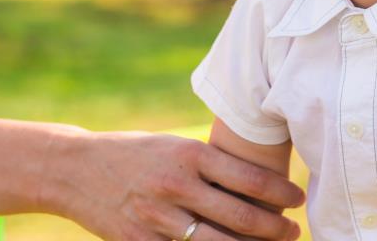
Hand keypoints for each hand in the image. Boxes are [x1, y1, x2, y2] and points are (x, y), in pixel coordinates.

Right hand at [42, 129, 303, 240]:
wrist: (76, 169)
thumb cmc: (138, 154)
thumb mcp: (175, 146)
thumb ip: (211, 163)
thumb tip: (260, 179)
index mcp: (190, 154)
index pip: (250, 178)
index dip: (282, 193)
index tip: (299, 199)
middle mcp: (177, 185)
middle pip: (241, 216)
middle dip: (275, 228)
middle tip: (294, 231)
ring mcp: (157, 218)